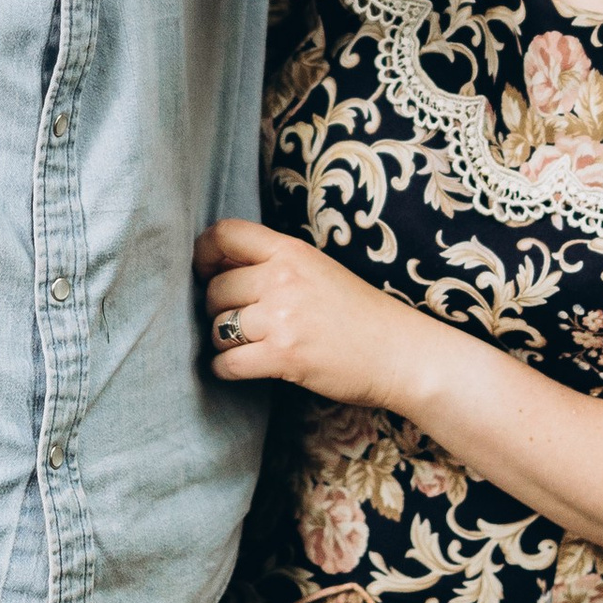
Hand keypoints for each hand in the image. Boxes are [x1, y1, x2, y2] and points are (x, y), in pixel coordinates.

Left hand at [196, 215, 443, 411]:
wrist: (399, 352)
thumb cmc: (359, 313)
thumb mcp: (318, 270)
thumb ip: (275, 264)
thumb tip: (219, 270)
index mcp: (291, 251)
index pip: (225, 234)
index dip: (203, 254)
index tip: (205, 273)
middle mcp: (283, 278)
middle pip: (215, 289)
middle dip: (216, 309)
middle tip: (234, 320)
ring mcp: (282, 317)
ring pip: (218, 328)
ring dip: (222, 341)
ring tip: (243, 345)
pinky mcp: (283, 356)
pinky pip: (227, 363)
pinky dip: (223, 369)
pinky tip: (236, 368)